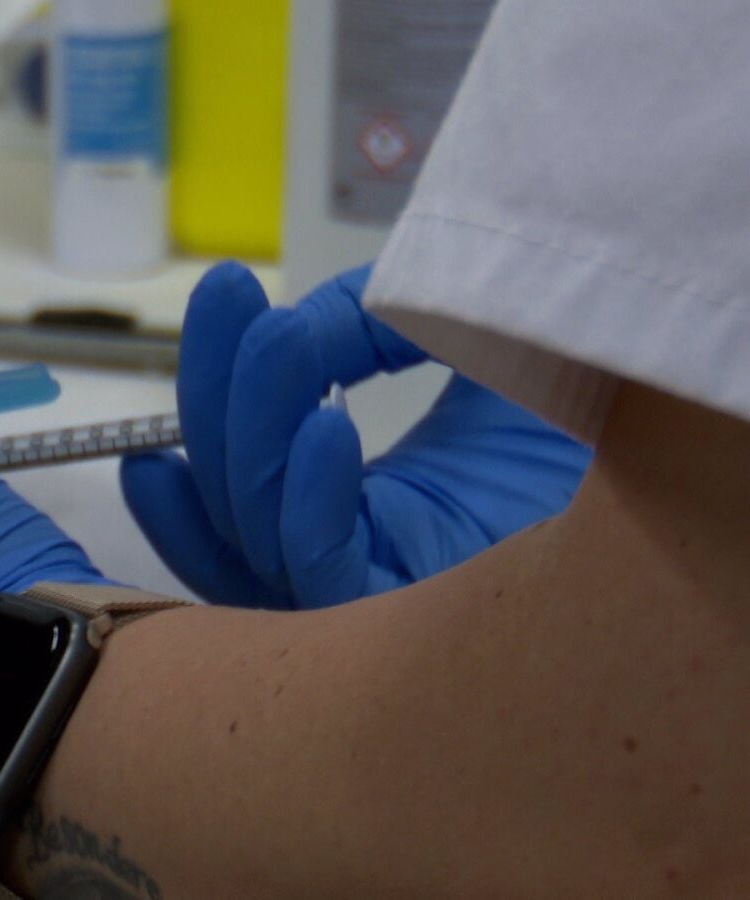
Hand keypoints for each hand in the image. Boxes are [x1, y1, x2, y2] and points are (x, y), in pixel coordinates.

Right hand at [121, 263, 591, 608]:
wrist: (697, 423)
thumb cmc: (608, 407)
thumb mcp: (474, 345)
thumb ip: (378, 323)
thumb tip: (293, 326)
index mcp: (371, 497)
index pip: (256, 457)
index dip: (223, 377)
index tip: (229, 289)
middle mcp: (363, 552)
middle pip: (231, 499)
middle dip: (212, 391)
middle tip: (223, 295)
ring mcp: (380, 594)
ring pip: (253, 537)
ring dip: (243, 433)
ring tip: (273, 338)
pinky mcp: (417, 621)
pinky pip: (321, 573)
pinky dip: (305, 499)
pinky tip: (326, 424)